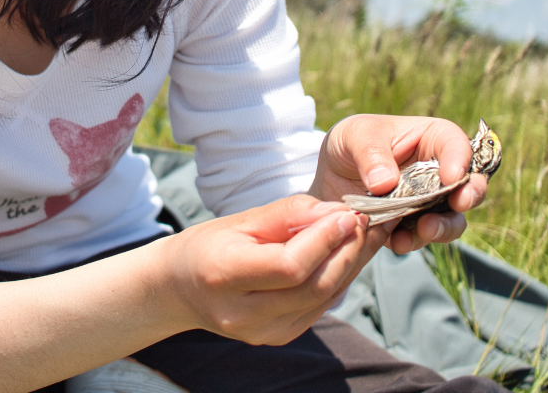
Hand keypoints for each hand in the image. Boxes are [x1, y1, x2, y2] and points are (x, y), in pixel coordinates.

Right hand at [161, 194, 391, 345]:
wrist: (181, 288)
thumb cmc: (208, 246)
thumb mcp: (239, 220)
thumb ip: (286, 215)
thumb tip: (334, 211)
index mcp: (225, 275)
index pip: (288, 266)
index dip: (323, 240)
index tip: (347, 213)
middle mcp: (243, 314)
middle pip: (312, 287)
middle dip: (346, 251)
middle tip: (366, 220)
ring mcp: (262, 333)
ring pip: (322, 300)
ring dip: (350, 265)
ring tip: (365, 234)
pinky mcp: (278, 337)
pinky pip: (318, 307)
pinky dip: (337, 279)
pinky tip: (347, 255)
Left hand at [307, 114, 488, 253]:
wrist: (328, 177)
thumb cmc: (348, 143)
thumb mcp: (353, 136)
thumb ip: (369, 153)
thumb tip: (386, 183)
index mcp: (428, 138)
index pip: (455, 143)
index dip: (460, 159)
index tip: (450, 177)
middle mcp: (436, 172)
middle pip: (468, 184)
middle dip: (469, 195)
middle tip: (458, 203)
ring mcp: (428, 202)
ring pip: (451, 217)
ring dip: (443, 226)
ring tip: (425, 229)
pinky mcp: (412, 226)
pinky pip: (422, 238)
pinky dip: (413, 241)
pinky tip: (397, 241)